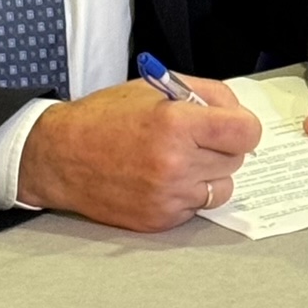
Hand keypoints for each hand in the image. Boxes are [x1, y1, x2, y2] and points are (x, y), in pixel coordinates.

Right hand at [17, 76, 261, 229]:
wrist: (60, 156)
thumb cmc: (105, 117)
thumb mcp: (157, 87)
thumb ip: (206, 94)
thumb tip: (238, 112)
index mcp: (177, 124)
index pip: (246, 132)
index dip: (243, 126)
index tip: (233, 125)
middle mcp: (176, 163)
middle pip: (236, 160)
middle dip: (222, 147)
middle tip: (196, 138)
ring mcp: (168, 196)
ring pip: (222, 187)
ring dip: (209, 173)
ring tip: (179, 159)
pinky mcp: (160, 220)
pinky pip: (197, 207)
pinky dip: (187, 193)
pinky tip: (162, 177)